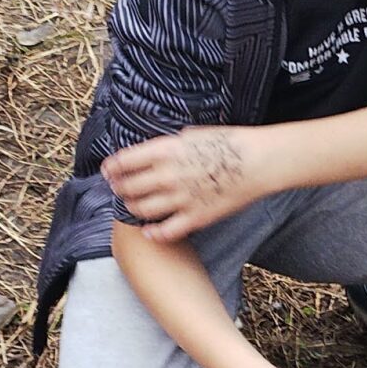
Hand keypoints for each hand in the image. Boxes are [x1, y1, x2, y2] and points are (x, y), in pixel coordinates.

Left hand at [103, 125, 271, 240]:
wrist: (258, 162)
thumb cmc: (230, 142)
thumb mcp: (193, 134)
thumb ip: (169, 146)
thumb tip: (153, 153)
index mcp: (165, 150)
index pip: (124, 161)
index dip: (111, 168)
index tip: (108, 171)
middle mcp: (167, 175)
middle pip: (129, 187)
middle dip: (119, 188)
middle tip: (118, 189)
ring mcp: (180, 199)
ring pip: (142, 209)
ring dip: (133, 208)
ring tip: (132, 206)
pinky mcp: (195, 218)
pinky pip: (165, 231)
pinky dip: (153, 233)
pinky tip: (148, 231)